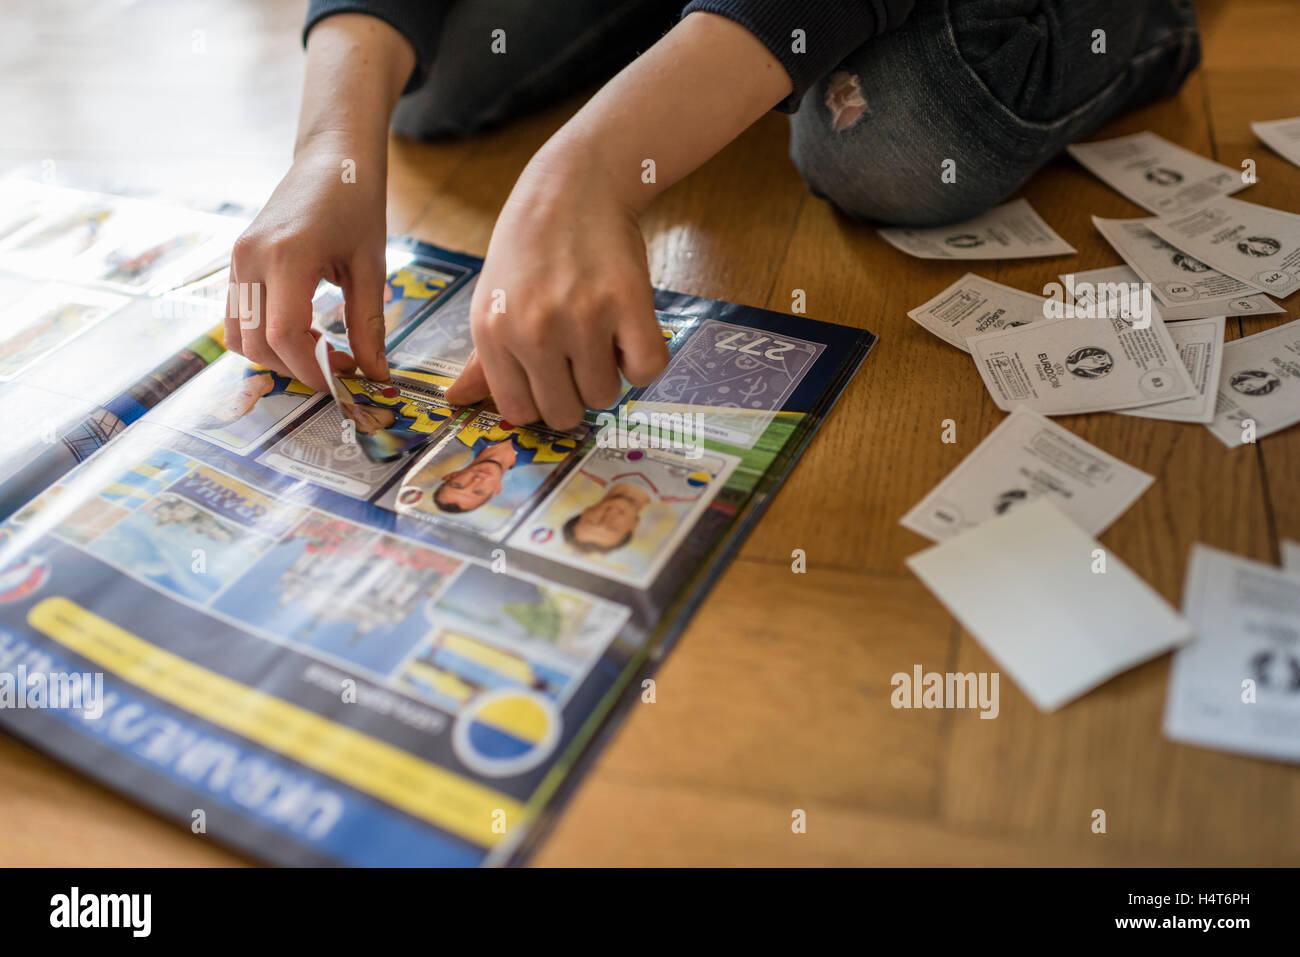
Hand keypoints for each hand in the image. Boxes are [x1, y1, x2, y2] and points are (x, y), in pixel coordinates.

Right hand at [224, 12, 413, 390]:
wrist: (330, 157)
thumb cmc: (357, 203)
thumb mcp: (371, 265)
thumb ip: (369, 323)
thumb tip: (376, 374)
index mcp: (287, 256)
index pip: (284, 335)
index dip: (313, 368)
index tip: (345, 377)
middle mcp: (250, 258)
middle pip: (256, 343)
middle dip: (296, 369)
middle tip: (339, 369)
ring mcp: (236, 258)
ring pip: (239, 335)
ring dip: (277, 357)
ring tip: (322, 349)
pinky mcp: (236, 260)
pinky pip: (237, 315)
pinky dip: (264, 336)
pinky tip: (304, 330)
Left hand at [445, 150, 668, 430]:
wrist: (574, 184)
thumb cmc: (530, 247)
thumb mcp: (492, 298)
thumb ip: (482, 359)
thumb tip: (458, 401)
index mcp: (492, 332)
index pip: (520, 413)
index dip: (541, 401)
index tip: (550, 379)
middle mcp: (532, 329)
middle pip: (564, 414)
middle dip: (576, 394)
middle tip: (579, 355)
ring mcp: (581, 317)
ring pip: (605, 396)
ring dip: (609, 373)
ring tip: (602, 332)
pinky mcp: (627, 302)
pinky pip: (646, 371)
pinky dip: (643, 360)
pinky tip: (629, 330)